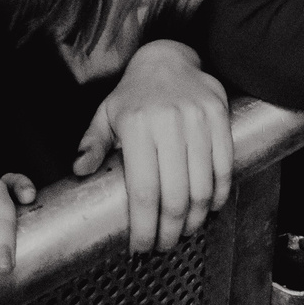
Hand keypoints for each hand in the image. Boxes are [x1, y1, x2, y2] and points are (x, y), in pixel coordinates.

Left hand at [72, 40, 231, 252]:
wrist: (168, 57)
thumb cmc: (134, 93)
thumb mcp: (106, 113)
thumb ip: (92, 143)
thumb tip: (79, 171)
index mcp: (137, 125)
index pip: (143, 191)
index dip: (144, 227)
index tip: (140, 247)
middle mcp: (169, 122)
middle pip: (175, 196)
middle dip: (170, 231)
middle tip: (164, 245)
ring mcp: (198, 119)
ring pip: (203, 187)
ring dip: (195, 219)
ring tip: (185, 231)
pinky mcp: (219, 117)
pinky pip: (224, 167)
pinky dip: (218, 196)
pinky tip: (208, 209)